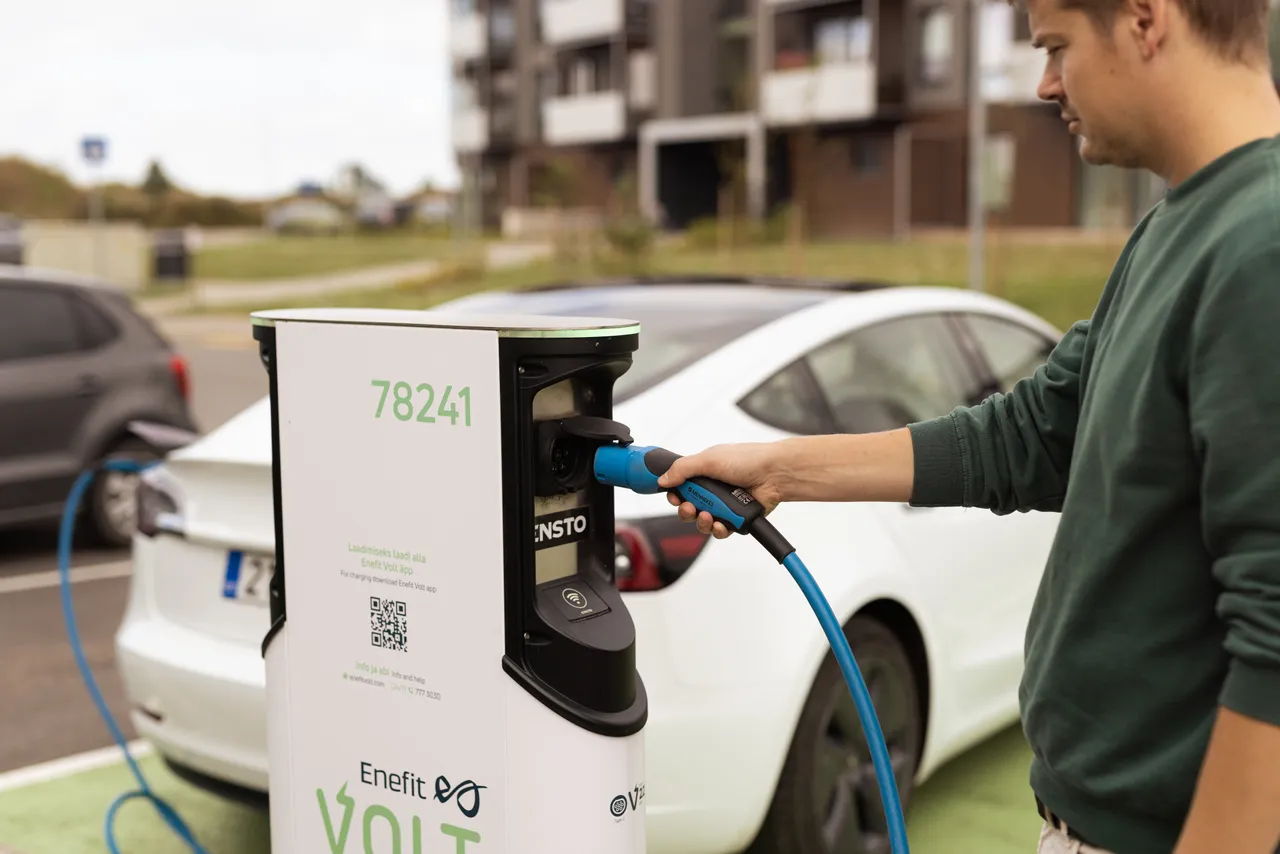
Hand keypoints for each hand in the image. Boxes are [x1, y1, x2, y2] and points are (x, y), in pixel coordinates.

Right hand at [656, 442, 789, 538]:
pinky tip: (720, 524)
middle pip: (689, 509)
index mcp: (704, 474)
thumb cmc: (747, 460)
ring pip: (703, 523)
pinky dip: (718, 530)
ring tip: (707, 515)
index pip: (681, 489)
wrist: (774, 473)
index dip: (675, 496)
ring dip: (701, 522)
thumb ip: (683, 469)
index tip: (674, 497)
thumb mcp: (709, 459)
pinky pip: (720, 531)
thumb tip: (663, 479)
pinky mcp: (736, 520)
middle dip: (686, 511)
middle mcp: (713, 491)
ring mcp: (724, 506)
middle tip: (689, 508)